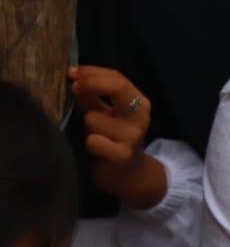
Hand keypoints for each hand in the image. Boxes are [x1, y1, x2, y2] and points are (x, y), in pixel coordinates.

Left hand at [68, 65, 167, 210]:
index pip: (118, 78)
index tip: (72, 73)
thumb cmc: (113, 139)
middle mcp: (140, 115)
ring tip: (92, 133)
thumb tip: (74, 76)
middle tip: (74, 87)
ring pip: (94, 118)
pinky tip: (93, 148)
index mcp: (139, 102)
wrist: (128, 174)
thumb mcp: (106, 114)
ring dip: (86, 124)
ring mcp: (134, 135)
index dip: (93, 72)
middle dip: (91, 83)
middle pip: (117, 87)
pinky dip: (89, 142)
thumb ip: (93, 96)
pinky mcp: (123, 155)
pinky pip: (94, 140)